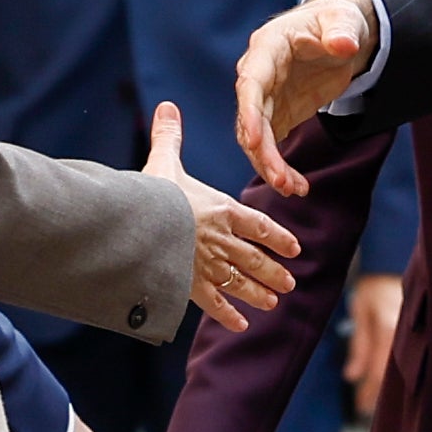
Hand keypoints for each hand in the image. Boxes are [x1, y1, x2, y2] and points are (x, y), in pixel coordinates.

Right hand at [146, 104, 295, 325]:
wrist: (136, 224)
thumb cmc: (151, 191)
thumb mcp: (164, 160)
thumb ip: (169, 136)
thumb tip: (167, 106)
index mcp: (222, 210)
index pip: (260, 226)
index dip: (279, 237)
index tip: (294, 248)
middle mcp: (221, 240)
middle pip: (255, 258)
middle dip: (274, 272)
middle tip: (289, 283)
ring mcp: (207, 265)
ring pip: (241, 282)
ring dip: (259, 293)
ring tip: (273, 302)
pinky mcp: (189, 286)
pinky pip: (215, 304)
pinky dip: (228, 315)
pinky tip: (241, 325)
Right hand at [232, 0, 379, 198]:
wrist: (340, 35)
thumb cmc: (338, 22)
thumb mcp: (344, 21)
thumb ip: (343, 32)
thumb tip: (344, 44)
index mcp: (268, 48)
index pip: (251, 82)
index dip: (250, 112)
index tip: (254, 141)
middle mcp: (258, 75)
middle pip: (250, 117)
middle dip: (262, 151)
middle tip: (280, 180)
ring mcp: (266, 98)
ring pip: (257, 137)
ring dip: (270, 165)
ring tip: (293, 189)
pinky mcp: (277, 115)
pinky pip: (271, 145)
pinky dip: (280, 167)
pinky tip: (297, 186)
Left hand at [343, 272, 404, 414]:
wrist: (392, 265)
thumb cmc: (372, 287)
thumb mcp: (361, 313)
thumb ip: (359, 346)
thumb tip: (351, 376)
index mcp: (388, 332)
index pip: (379, 371)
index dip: (369, 391)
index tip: (360, 406)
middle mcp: (404, 337)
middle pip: (391, 374)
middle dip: (377, 393)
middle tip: (364, 409)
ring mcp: (412, 335)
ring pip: (400, 368)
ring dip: (385, 384)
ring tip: (373, 400)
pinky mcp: (415, 334)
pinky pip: (404, 357)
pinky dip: (395, 370)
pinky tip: (387, 379)